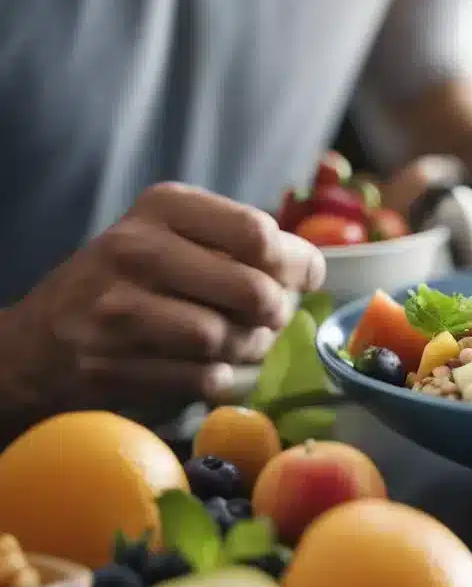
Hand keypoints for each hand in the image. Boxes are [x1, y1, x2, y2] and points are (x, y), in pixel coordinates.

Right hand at [2, 183, 325, 421]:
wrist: (43, 339)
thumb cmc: (135, 283)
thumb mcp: (180, 238)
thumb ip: (246, 244)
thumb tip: (313, 269)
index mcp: (164, 207)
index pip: (258, 233)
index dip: (296, 264)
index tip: (299, 278)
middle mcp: (134, 248)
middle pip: (253, 291)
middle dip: (274, 313)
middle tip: (267, 318)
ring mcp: (116, 307)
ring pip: (226, 338)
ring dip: (246, 349)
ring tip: (235, 343)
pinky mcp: (110, 362)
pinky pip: (203, 379)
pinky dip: (218, 379)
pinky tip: (204, 368)